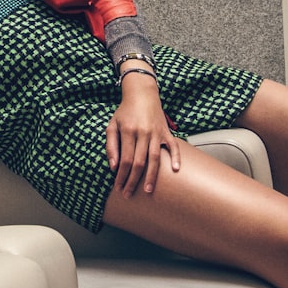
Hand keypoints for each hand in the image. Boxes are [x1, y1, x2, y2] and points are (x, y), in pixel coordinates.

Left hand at [105, 74, 180, 197]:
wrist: (141, 94)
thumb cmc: (125, 112)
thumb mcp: (112, 125)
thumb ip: (111, 145)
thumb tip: (113, 166)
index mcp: (128, 131)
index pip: (125, 160)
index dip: (121, 176)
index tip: (118, 187)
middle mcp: (143, 133)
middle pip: (139, 163)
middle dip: (133, 181)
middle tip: (128, 194)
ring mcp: (156, 133)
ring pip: (155, 158)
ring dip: (151, 176)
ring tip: (147, 191)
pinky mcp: (166, 132)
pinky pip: (173, 146)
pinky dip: (175, 157)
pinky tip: (175, 170)